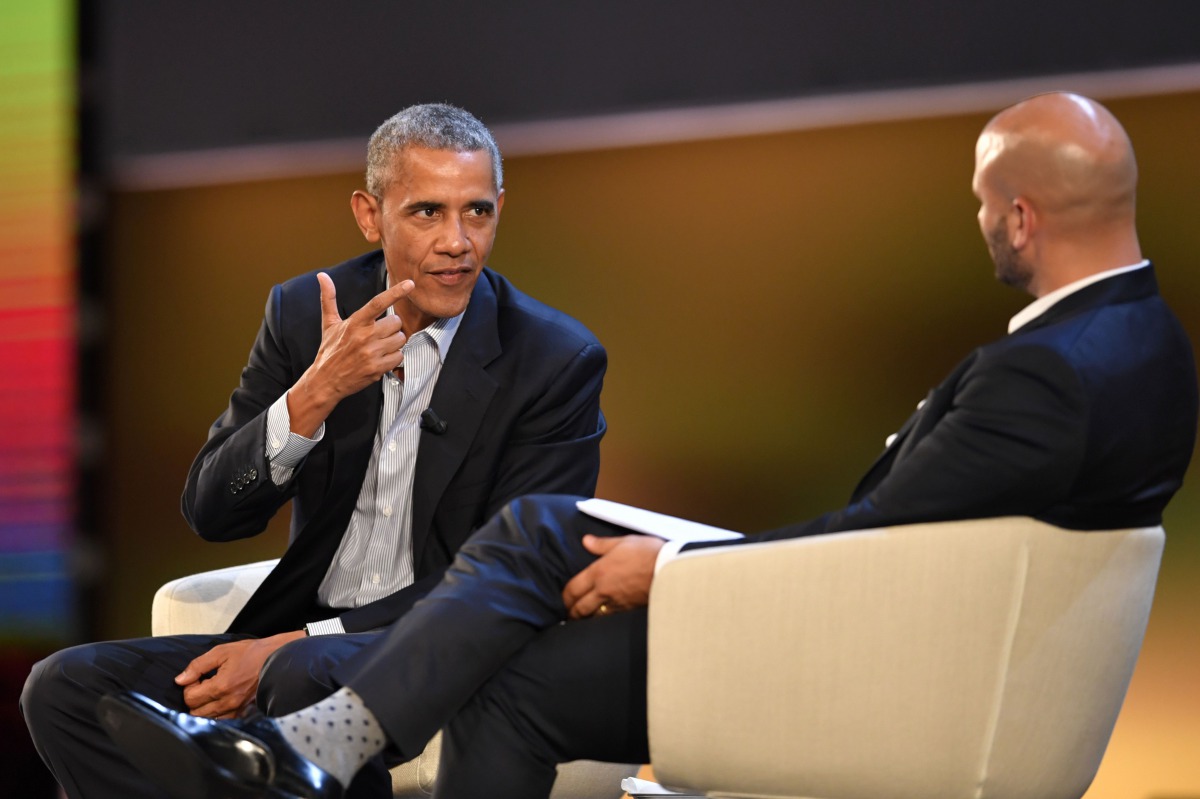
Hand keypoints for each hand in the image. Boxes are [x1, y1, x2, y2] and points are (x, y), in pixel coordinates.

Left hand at [174, 631, 304, 718]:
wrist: (277, 658)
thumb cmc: (252, 653)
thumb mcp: (221, 651)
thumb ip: (198, 665)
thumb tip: (180, 680)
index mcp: (221, 686)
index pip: (190, 698)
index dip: (189, 686)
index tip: (197, 677)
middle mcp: (228, 702)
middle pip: (196, 712)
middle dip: (194, 698)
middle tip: (203, 684)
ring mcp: (237, 710)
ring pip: (208, 719)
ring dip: (204, 708)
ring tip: (212, 692)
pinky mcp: (244, 713)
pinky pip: (222, 721)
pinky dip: (216, 713)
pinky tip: (221, 700)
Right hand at [287, 272, 413, 435]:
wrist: (326, 380)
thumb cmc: (329, 351)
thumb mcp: (329, 323)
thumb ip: (329, 298)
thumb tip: (322, 276)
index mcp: (355, 323)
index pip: (378, 303)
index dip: (396, 292)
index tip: (410, 284)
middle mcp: (364, 336)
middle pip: (396, 322)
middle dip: (392, 327)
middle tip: (380, 333)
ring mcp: (372, 353)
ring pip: (400, 339)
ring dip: (394, 342)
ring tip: (380, 346)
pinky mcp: (377, 368)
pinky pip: (399, 356)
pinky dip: (394, 357)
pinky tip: (382, 358)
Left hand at [562, 535, 664, 619]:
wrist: (669, 568)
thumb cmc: (647, 552)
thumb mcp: (623, 542)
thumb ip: (602, 544)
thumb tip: (586, 541)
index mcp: (598, 572)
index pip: (573, 589)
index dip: (565, 597)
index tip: (563, 599)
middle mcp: (604, 590)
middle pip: (580, 608)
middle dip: (572, 612)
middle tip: (569, 613)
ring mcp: (616, 602)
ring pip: (595, 616)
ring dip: (587, 618)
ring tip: (584, 618)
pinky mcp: (629, 609)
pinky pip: (611, 617)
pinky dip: (605, 617)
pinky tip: (605, 616)